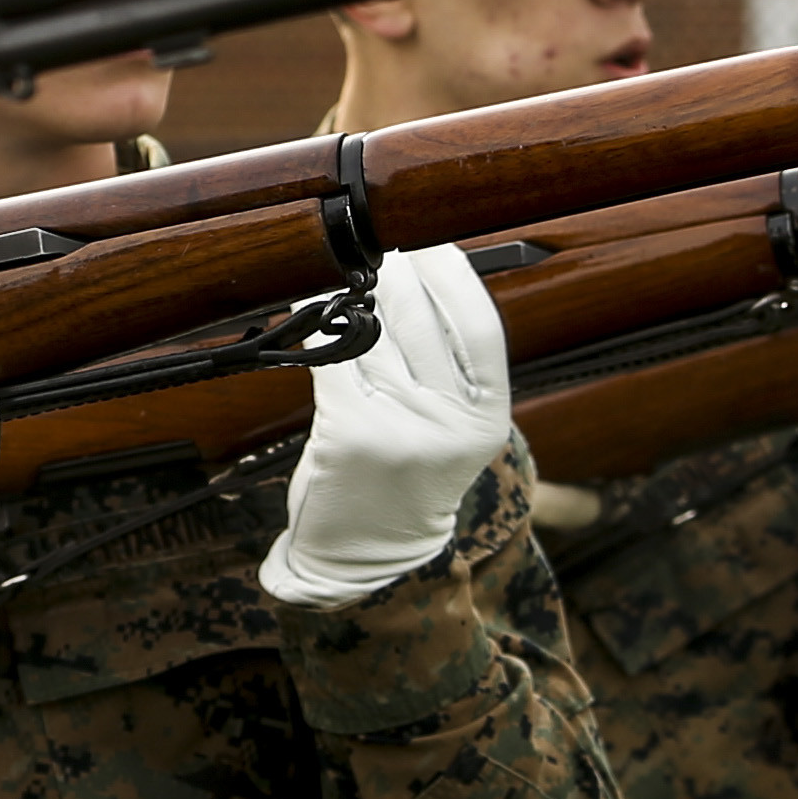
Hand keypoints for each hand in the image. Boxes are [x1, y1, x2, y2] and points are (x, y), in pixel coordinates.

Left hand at [263, 244, 516, 608]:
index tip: (433, 246)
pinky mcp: (348, 433)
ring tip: (346, 280)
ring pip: (371, 335)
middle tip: (381, 255)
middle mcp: (447, 424)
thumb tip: (422, 278)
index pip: (480, 328)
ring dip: (352, 297)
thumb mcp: (452, 430)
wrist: (365, 552)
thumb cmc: (407, 476)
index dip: (456, 277)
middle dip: (396, 276)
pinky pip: (330, 359)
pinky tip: (312, 312)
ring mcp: (397, 429)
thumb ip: (449, 368)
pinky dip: (317, 328)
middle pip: (420, 321)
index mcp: (485, 418)